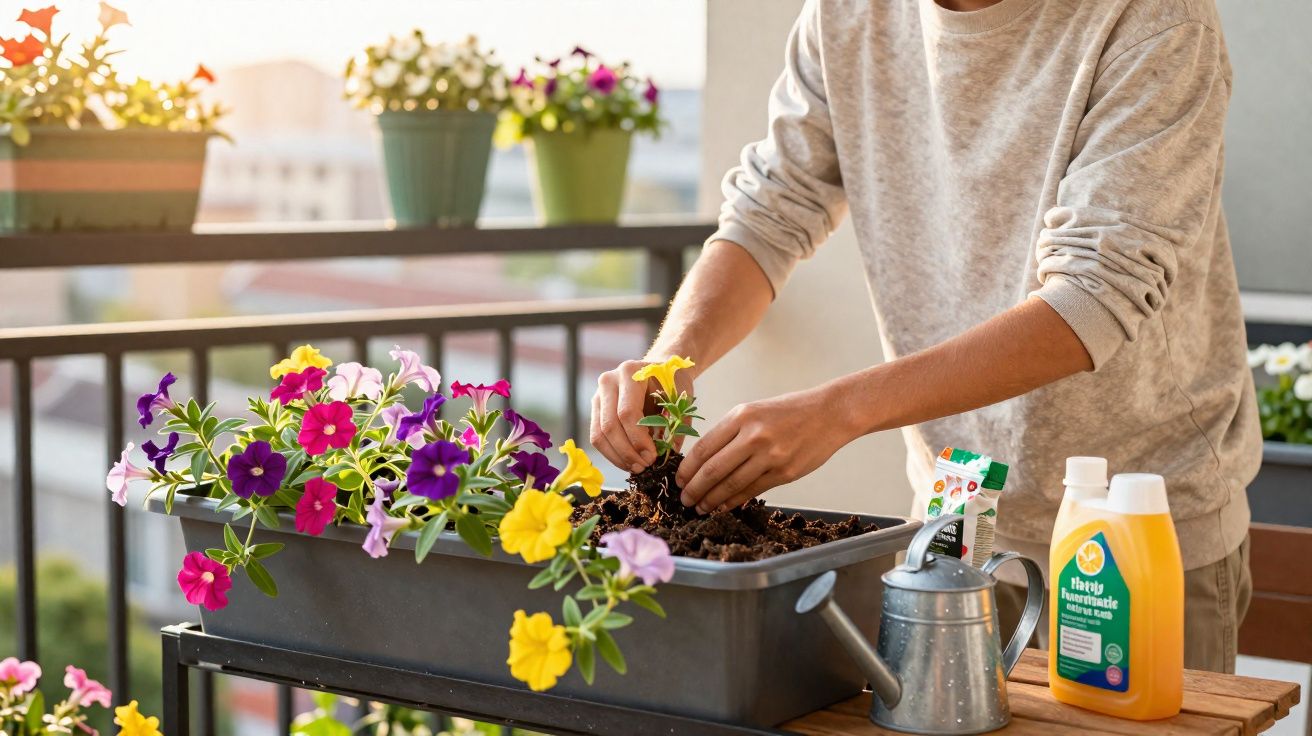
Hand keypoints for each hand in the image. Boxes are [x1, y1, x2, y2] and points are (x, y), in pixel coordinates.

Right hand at [591, 358, 694, 472]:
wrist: (659, 367)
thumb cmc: (671, 382)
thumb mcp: (680, 398)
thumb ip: (676, 424)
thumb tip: (668, 455)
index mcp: (631, 372)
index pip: (627, 412)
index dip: (638, 439)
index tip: (652, 457)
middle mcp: (609, 380)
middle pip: (610, 425)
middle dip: (627, 452)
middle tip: (644, 466)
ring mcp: (599, 394)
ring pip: (599, 434)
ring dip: (617, 456)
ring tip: (636, 468)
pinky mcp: (596, 408)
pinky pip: (596, 436)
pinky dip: (611, 453)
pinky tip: (627, 461)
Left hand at [675, 385, 854, 513]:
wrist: (829, 413)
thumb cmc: (789, 412)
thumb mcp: (754, 411)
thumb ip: (730, 433)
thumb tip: (704, 462)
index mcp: (741, 416)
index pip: (704, 447)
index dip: (687, 468)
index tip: (678, 480)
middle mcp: (754, 435)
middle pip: (713, 469)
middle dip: (694, 489)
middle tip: (684, 499)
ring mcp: (770, 455)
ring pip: (732, 484)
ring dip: (712, 499)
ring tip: (700, 507)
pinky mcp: (785, 472)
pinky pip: (752, 491)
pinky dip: (734, 501)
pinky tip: (723, 506)